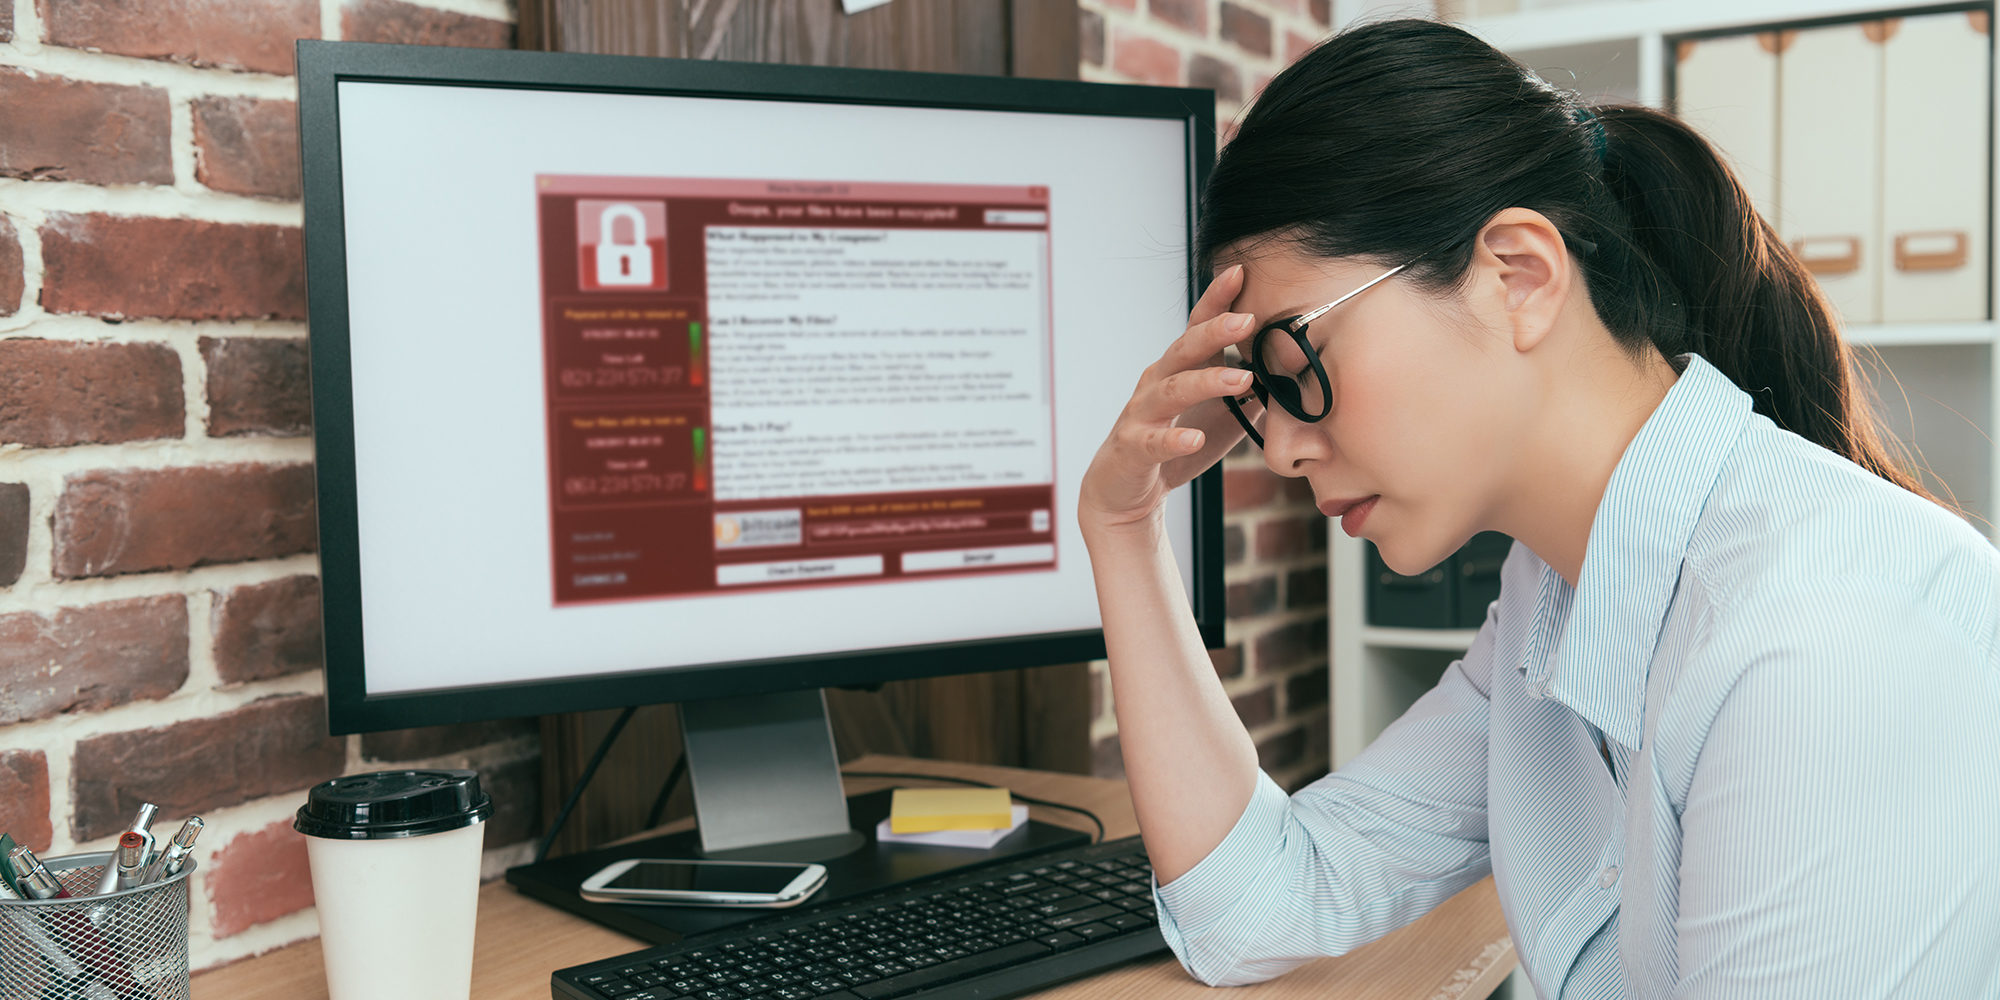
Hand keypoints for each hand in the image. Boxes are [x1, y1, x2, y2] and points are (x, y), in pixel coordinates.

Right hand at [1078, 263, 1262, 537]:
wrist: (1126, 491)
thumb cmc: (1178, 441)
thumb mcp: (1222, 412)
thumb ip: (1251, 390)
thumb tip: (1297, 371)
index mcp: (1180, 368)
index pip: (1198, 326)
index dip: (1218, 299)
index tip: (1241, 272)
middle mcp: (1157, 382)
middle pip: (1184, 349)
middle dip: (1214, 331)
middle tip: (1248, 319)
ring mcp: (1141, 414)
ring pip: (1171, 391)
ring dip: (1206, 382)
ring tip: (1240, 379)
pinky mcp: (1132, 449)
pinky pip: (1152, 442)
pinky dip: (1173, 440)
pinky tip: (1195, 439)